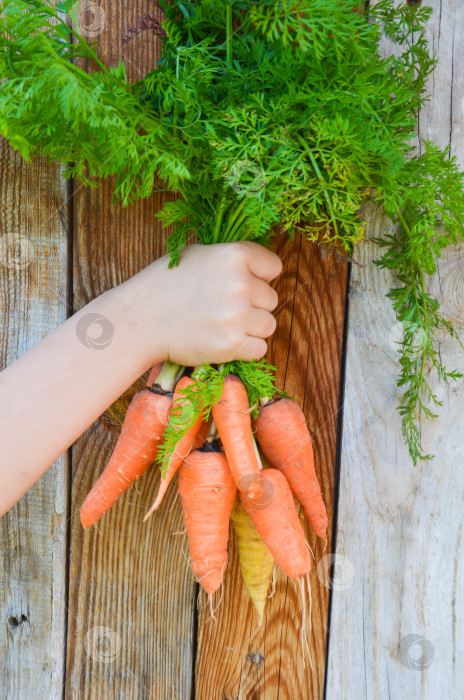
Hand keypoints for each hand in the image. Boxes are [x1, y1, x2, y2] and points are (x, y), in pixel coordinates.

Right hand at [120, 241, 281, 366]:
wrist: (140, 320)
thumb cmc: (165, 284)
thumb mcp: (198, 254)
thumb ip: (230, 259)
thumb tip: (259, 268)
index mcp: (234, 255)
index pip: (274, 267)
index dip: (260, 276)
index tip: (243, 283)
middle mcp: (240, 284)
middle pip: (271, 298)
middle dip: (253, 304)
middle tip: (224, 307)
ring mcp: (237, 316)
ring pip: (268, 324)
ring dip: (251, 327)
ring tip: (224, 323)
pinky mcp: (231, 344)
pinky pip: (260, 349)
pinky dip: (246, 348)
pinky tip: (224, 339)